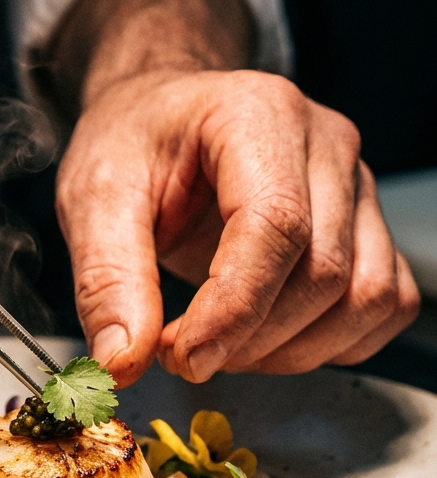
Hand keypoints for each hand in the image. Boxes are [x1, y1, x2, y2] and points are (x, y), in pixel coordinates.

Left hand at [49, 0, 419, 386]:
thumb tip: (121, 362)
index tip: (183, 357)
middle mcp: (324, 144)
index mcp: (256, 114)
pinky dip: (330, 345)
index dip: (232, 308)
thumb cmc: (132, 144)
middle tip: (176, 352)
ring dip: (290, 351)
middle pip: (321, 271)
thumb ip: (106, 279)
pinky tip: (264, 341)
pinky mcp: (366, 228)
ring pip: (363, 297)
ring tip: (216, 346)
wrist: (158, 121)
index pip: (274, 225)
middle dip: (248, 337)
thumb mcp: (93, 199)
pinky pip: (384, 305)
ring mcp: (355, 187)